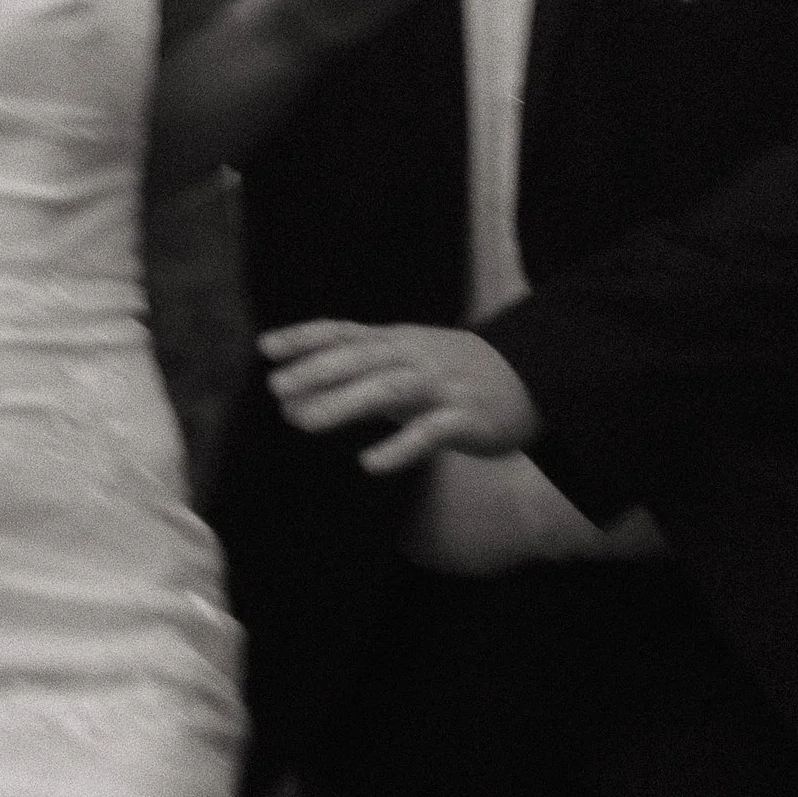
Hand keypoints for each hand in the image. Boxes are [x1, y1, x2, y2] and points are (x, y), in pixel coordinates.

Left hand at [260, 321, 541, 473]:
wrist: (532, 379)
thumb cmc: (453, 374)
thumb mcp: (404, 364)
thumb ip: (355, 379)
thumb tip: (296, 398)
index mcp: (398, 340)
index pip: (345, 332)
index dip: (306, 338)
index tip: (265, 348)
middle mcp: (416, 356)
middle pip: (361, 358)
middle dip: (317, 371)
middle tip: (276, 389)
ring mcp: (441, 386)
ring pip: (388, 389)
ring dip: (343, 403)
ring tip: (302, 421)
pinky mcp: (466, 418)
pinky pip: (430, 433)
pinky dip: (399, 447)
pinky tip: (369, 464)